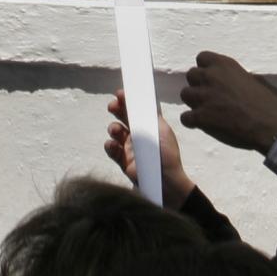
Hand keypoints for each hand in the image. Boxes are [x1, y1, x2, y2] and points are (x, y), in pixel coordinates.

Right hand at [104, 89, 194, 209]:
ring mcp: (130, 147)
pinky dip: (109, 146)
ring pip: (116, 132)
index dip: (128, 100)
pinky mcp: (124, 161)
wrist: (166, 182)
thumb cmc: (167, 154)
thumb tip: (142, 98)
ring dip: (113, 128)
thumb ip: (151, 115)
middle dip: (116, 109)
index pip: (136, 109)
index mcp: (148, 125)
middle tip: (112, 106)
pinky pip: (112, 150)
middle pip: (123, 117)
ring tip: (116, 130)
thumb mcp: (162, 131)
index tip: (120, 94)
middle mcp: (138, 134)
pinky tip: (112, 145)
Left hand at [179, 52, 276, 154]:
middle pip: (191, 76)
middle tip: (210, 97)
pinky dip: (192, 122)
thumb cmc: (267, 101)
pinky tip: (203, 125)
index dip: (205, 70)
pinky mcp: (201, 117)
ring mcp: (204, 96)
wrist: (270, 123)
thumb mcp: (249, 78)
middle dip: (199, 86)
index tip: (212, 80)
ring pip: (185, 95)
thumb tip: (225, 83)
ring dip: (194, 102)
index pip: (202, 58)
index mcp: (223, 64)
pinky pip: (185, 118)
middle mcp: (210, 76)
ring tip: (207, 111)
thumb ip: (231, 77)